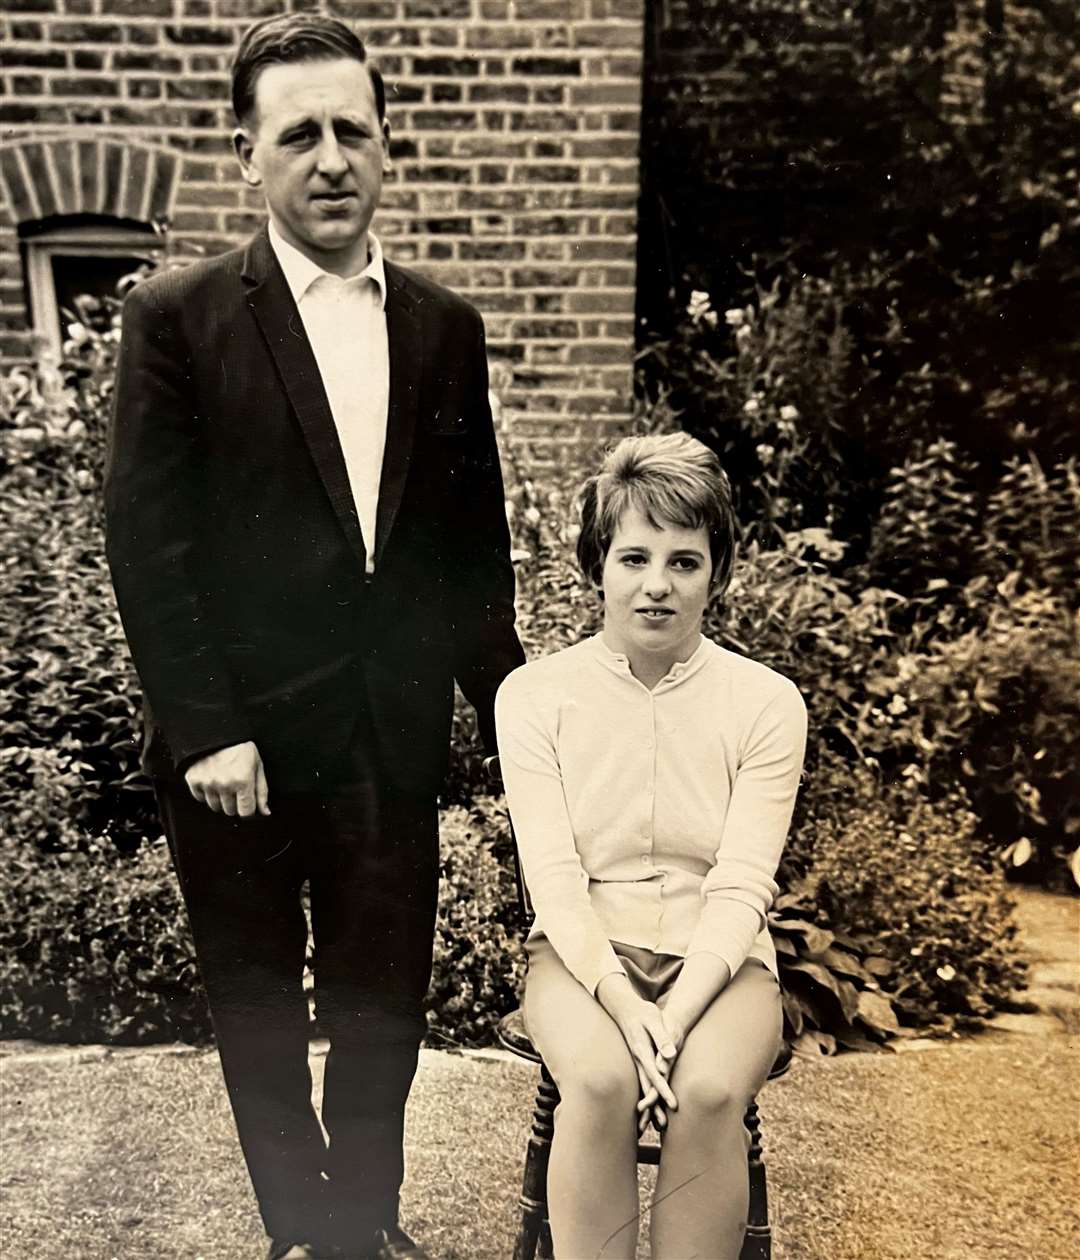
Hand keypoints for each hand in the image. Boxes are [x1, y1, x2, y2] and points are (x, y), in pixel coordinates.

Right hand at [184, 741, 269, 817]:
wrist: (216, 729)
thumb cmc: (240, 746)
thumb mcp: (257, 765)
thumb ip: (261, 791)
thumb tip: (264, 812)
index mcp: (243, 780)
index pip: (246, 813)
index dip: (248, 810)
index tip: (247, 804)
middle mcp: (224, 784)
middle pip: (230, 811)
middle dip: (235, 803)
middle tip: (236, 787)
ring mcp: (207, 783)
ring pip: (215, 807)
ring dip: (221, 799)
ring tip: (224, 781)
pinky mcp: (193, 780)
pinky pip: (200, 798)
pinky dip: (207, 793)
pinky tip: (213, 780)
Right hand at [636, 1009, 685, 1135]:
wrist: (623, 1006)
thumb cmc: (642, 1012)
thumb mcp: (653, 1020)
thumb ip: (662, 1038)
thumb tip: (671, 1055)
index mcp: (642, 1052)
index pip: (655, 1075)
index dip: (664, 1091)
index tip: (673, 1105)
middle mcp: (638, 1060)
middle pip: (646, 1088)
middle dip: (653, 1108)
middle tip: (663, 1126)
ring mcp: (636, 1062)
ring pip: (642, 1088)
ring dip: (647, 1107)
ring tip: (651, 1126)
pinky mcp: (637, 1061)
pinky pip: (642, 1083)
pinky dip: (645, 1097)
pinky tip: (647, 1109)